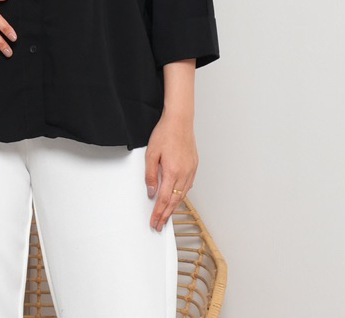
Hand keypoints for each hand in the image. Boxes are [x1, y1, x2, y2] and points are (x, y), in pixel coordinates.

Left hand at [144, 114, 197, 231]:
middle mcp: (184, 173)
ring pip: (183, 195)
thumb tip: (151, 191)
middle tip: (160, 225)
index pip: (164, 199)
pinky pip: (188, 186)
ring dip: (175, 207)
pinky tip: (178, 198)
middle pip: (175, 201)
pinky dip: (182, 195)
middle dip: (166, 215)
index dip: (159, 212)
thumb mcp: (151, 154)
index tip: (154, 221)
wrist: (180, 121)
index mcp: (172, 171)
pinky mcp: (194, 166)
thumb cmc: (165, 133)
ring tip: (167, 215)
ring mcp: (191, 170)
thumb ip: (150, 175)